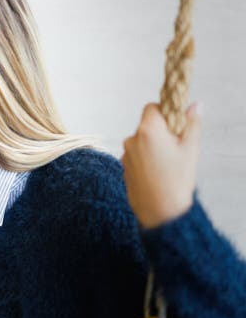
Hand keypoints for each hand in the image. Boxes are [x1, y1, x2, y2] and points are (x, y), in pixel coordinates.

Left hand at [122, 103, 200, 228]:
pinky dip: (146, 159)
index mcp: (148, 131)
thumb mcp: (190, 148)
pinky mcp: (124, 167)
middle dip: (160, 132)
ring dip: (152, 146)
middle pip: (146, 125)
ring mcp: (125, 154)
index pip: (151, 107)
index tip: (175, 125)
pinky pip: (136, 156)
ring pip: (141, 142)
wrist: (160, 211)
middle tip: (175, 148)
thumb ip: (191, 123)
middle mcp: (132, 140)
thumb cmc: (177, 179)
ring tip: (167, 164)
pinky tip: (157, 173)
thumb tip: (194, 105)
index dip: (164, 112)